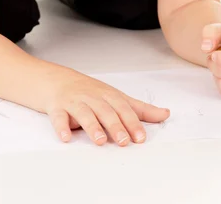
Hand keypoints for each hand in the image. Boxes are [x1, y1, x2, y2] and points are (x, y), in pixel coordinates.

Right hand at [43, 67, 169, 145]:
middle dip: (115, 125)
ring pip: (84, 113)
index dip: (132, 122)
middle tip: (124, 141)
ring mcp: (74, 101)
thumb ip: (140, 109)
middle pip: (105, 110)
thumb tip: (165, 114)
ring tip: (99, 141)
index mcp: (108, 95)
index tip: (141, 137)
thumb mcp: (115, 97)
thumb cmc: (88, 91)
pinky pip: (58, 117)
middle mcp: (92, 97)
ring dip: (92, 126)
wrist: (55, 79)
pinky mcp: (56, 107)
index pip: (123, 107)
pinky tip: (66, 137)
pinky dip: (61, 126)